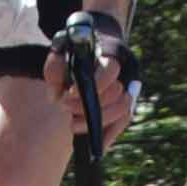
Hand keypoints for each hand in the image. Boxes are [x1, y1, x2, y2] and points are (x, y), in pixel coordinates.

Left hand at [46, 13, 133, 140]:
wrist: (96, 37)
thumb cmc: (75, 44)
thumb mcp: (60, 47)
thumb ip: (55, 67)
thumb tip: (56, 96)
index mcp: (113, 50)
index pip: (110, 70)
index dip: (92, 86)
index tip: (68, 95)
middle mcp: (127, 68)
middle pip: (118, 95)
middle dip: (90, 107)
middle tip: (67, 111)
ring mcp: (131, 84)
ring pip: (124, 110)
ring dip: (99, 123)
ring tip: (72, 125)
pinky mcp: (128, 99)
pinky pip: (124, 120)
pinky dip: (110, 134)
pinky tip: (97, 148)